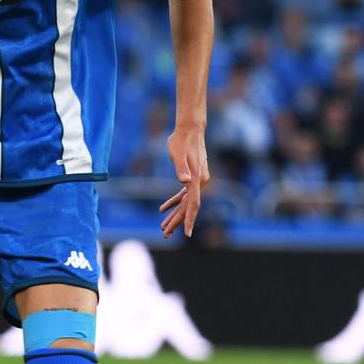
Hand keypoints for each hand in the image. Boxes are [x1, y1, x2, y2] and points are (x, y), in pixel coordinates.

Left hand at [157, 121, 209, 237]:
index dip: (189, 220)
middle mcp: (200, 182)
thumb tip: (184, 182)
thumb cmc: (181, 141)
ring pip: (186, 202)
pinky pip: (183, 194)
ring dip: (175, 214)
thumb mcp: (178, 155)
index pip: (193, 204)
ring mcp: (197, 180)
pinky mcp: (193, 177)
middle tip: (165, 234)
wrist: (190, 129)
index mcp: (197, 179)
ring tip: (163, 227)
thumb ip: (181, 169)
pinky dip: (174, 202)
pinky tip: (163, 209)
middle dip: (177, 222)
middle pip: (189, 207)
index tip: (187, 233)